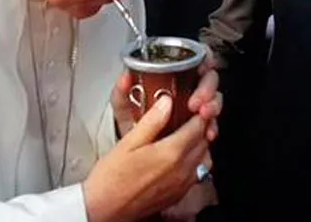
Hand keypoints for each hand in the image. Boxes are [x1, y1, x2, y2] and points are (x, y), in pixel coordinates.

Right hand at [83, 96, 216, 221]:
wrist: (105, 210)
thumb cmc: (111, 178)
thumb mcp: (128, 142)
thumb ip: (151, 121)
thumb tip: (167, 102)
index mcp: (171, 153)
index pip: (198, 126)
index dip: (199, 112)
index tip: (194, 104)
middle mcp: (182, 170)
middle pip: (204, 141)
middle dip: (201, 126)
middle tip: (190, 115)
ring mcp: (182, 185)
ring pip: (205, 158)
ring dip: (200, 144)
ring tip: (187, 134)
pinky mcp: (179, 195)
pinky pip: (197, 173)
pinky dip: (195, 160)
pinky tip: (181, 156)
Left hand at [112, 61, 221, 141]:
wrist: (136, 154)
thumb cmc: (133, 123)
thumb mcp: (124, 105)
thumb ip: (121, 90)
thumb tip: (125, 76)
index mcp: (173, 77)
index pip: (196, 58)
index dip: (204, 59)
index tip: (201, 68)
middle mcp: (189, 89)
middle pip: (210, 79)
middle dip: (207, 89)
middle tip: (196, 102)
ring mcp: (198, 108)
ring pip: (215, 100)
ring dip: (213, 107)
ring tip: (203, 116)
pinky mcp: (202, 128)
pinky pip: (214, 125)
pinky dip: (212, 129)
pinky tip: (207, 134)